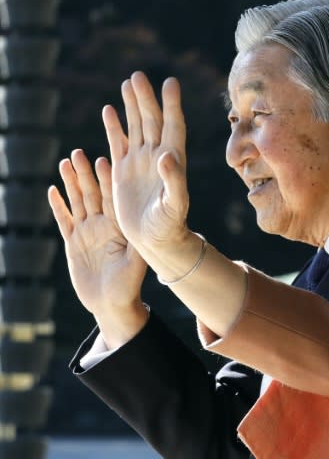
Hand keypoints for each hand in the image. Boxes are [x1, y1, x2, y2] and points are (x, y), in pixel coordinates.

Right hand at [48, 149, 147, 346]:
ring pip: (77, 203)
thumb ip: (138, 243)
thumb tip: (146, 227)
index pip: (114, 197)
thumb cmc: (130, 285)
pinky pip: (64, 221)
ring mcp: (87, 233)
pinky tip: (52, 190)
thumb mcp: (136, 262)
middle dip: (86, 174)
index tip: (105, 158)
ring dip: (71, 184)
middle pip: (93, 194)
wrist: (113, 305)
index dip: (108, 179)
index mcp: (120, 225)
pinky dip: (58, 207)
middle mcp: (104, 225)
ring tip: (65, 163)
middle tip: (79, 153)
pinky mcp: (73, 244)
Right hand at [103, 71, 189, 253]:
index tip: (170, 83)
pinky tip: (109, 110)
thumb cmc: (170, 224)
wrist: (157, 240)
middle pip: (152, 120)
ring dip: (133, 106)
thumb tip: (166, 156)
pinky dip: (115, 127)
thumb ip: (174, 180)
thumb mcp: (175, 203)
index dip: (171, 105)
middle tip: (139, 76)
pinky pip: (119, 143)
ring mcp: (140, 162)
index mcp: (173, 160)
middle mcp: (158, 156)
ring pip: (136, 127)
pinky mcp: (124, 171)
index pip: (173, 126)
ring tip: (129, 83)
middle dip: (146, 98)